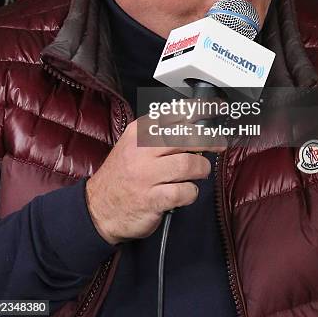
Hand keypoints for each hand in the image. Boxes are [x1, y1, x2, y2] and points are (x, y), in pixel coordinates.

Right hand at [85, 105, 224, 244]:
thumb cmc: (122, 175)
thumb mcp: (134, 144)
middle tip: (219, 145)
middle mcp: (142, 150)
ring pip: (189, 164)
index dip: (200, 109)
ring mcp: (146, 175)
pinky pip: (184, 192)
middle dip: (210, 140)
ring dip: (201, 169)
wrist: (98, 208)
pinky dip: (192, 192)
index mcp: (139, 132)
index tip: (217, 108)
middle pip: (186, 137)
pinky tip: (187, 192)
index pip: (174, 113)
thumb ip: (160, 133)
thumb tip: (196, 126)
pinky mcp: (152, 199)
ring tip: (200, 172)